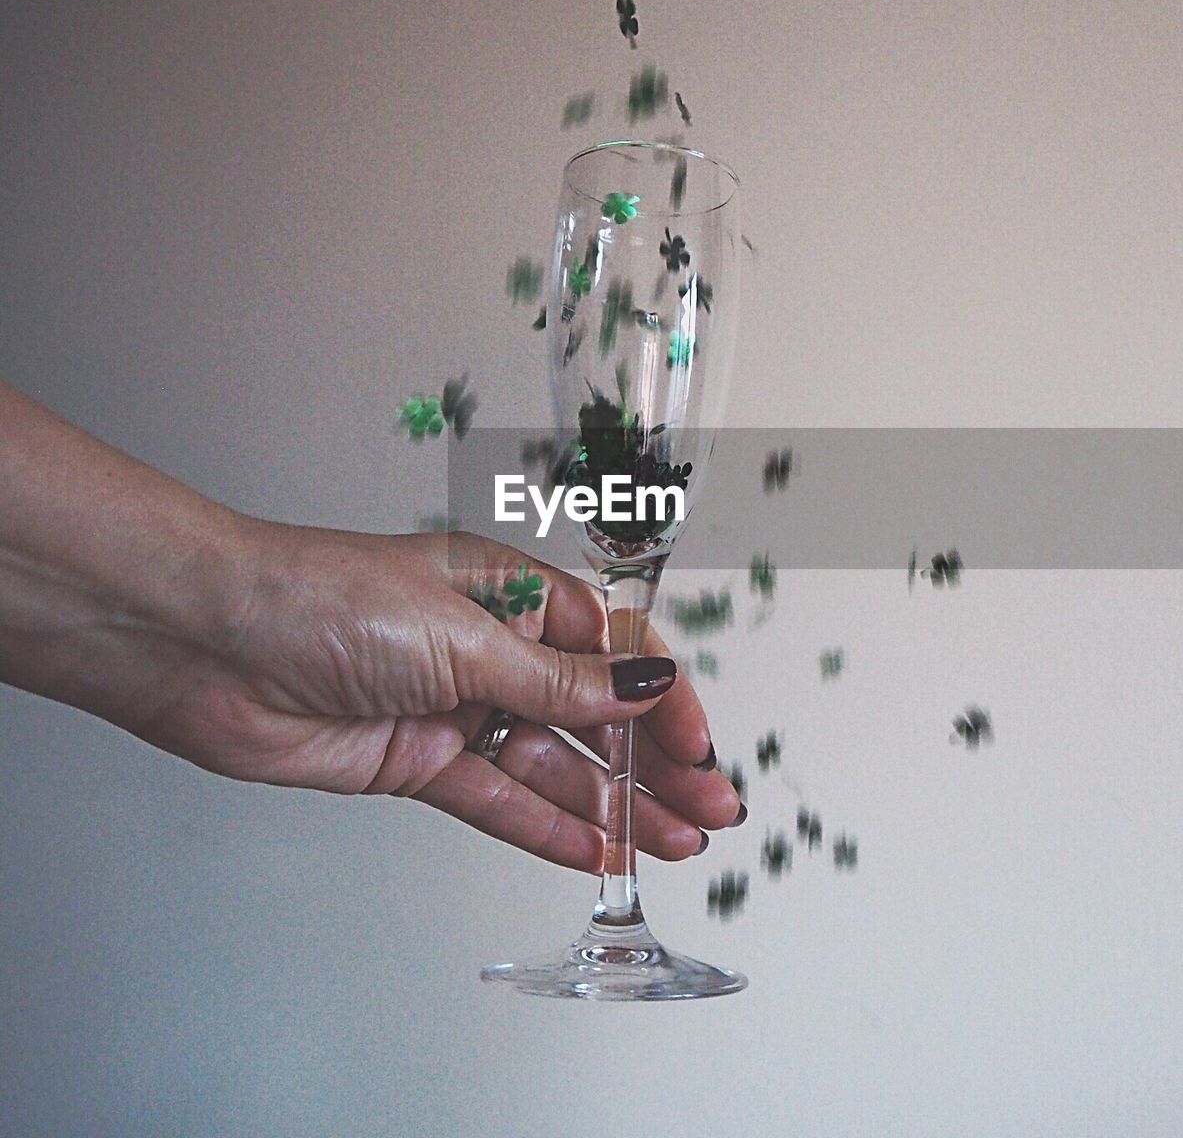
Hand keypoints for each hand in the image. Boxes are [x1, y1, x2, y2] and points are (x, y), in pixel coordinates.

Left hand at [131, 523, 743, 871]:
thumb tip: (645, 690)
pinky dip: (544, 826)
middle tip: (708, 805)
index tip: (697, 742)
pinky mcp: (417, 760)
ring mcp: (456, 708)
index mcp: (512, 595)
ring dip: (612, 803)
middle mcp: (490, 651)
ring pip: (552, 763)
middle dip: (652, 761)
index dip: (660, 697)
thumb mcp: (465, 637)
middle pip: (592, 713)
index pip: (611, 650)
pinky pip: (496, 799)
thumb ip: (558, 680)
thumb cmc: (326, 598)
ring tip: (670, 841)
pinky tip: (594, 849)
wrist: (210, 646)